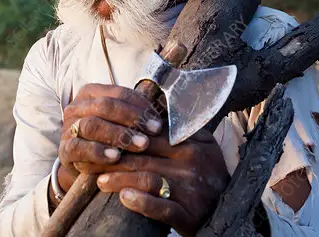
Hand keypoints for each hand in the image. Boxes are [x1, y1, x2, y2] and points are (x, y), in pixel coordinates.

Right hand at [57, 83, 163, 192]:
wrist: (86, 166)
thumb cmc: (110, 140)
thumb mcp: (122, 124)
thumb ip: (138, 115)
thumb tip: (167, 112)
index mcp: (91, 93)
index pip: (118, 93)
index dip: (140, 106)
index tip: (158, 122)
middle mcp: (76, 107)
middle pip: (104, 106)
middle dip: (132, 119)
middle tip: (151, 134)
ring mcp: (69, 128)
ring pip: (92, 124)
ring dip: (118, 135)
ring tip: (139, 145)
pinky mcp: (64, 149)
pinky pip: (79, 147)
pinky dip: (98, 151)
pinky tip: (115, 157)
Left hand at [91, 129, 229, 236]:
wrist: (228, 209)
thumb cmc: (209, 172)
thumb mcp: (202, 144)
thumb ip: (180, 126)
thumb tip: (152, 105)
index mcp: (192, 142)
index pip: (151, 135)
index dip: (125, 135)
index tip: (104, 137)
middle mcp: (192, 163)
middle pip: (143, 156)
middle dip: (114, 158)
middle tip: (91, 160)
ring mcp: (191, 190)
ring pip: (146, 180)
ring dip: (120, 179)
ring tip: (100, 181)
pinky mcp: (188, 214)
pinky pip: (159, 208)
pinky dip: (140, 202)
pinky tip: (122, 198)